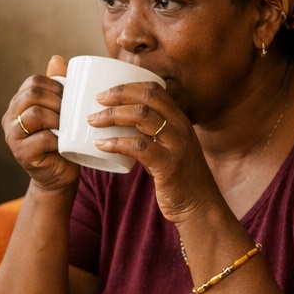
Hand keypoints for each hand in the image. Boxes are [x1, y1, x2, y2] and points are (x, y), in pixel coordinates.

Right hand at [4, 55, 80, 191]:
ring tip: (67, 127)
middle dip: (57, 101)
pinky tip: (63, 143)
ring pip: (35, 114)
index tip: (70, 98)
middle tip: (70, 113)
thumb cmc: (62, 141)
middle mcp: (10, 118)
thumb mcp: (61, 111)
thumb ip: (57, 87)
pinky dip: (57, 139)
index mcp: (18, 103)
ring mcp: (12, 136)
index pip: (33, 82)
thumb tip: (57, 59)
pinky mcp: (21, 154)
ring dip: (57, 119)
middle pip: (32, 94)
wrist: (59, 175)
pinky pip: (40, 139)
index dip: (56, 86)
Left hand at [89, 82, 215, 223]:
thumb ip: (150, 138)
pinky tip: (101, 145)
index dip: (128, 86)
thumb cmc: (179, 179)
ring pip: (142, 117)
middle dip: (118, 95)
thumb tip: (120, 130)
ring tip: (93, 121)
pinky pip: (139, 147)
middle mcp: (180, 127)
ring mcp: (176, 145)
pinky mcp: (168, 165)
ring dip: (113, 116)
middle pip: (147, 98)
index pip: (155, 90)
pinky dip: (116, 143)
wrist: (200, 207)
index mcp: (179, 120)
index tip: (106, 92)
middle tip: (96, 101)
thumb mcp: (168, 150)